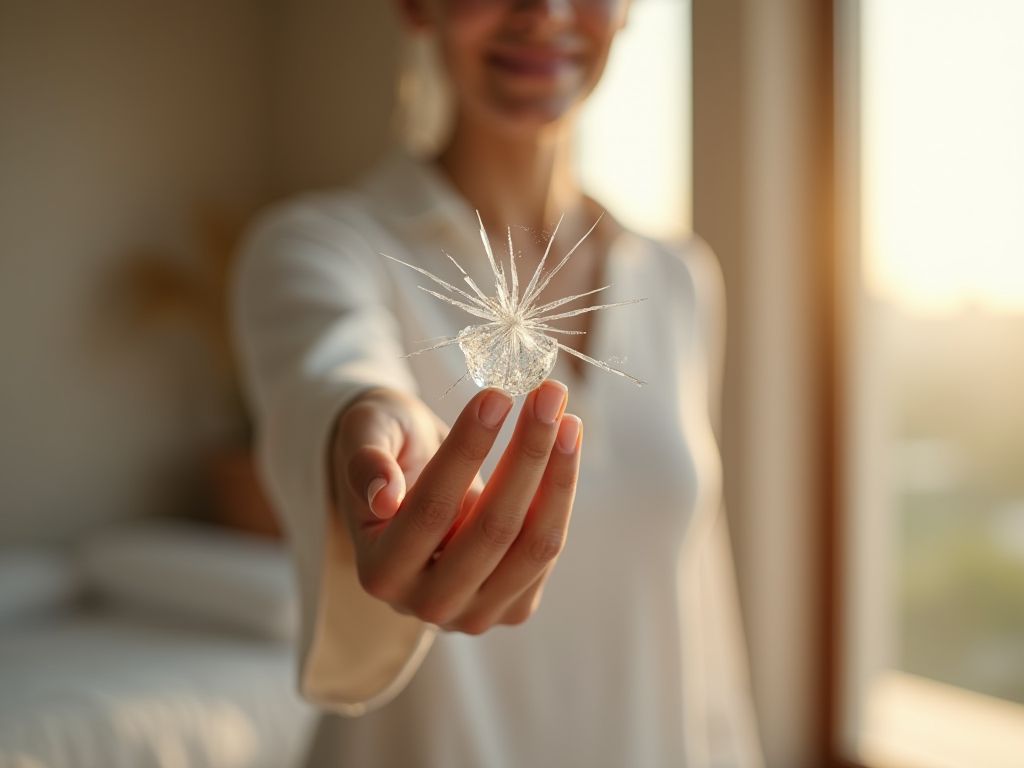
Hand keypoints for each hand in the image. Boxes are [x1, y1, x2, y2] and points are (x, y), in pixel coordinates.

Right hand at [328, 380, 581, 634]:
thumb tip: (385, 496)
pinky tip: (567, 443)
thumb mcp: (363, 438)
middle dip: (527, 454)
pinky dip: (562, 492)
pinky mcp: (513, 607)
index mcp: (379, 572)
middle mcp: (425, 605)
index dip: (466, 451)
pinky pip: (547, 548)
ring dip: (558, 474)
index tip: (496, 395)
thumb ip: (366, 462)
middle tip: (548, 393)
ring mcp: (475, 614)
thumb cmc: (386, 450)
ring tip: (568, 416)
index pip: (431, 510)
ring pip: (534, 545)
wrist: (409, 488)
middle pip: (492, 531)